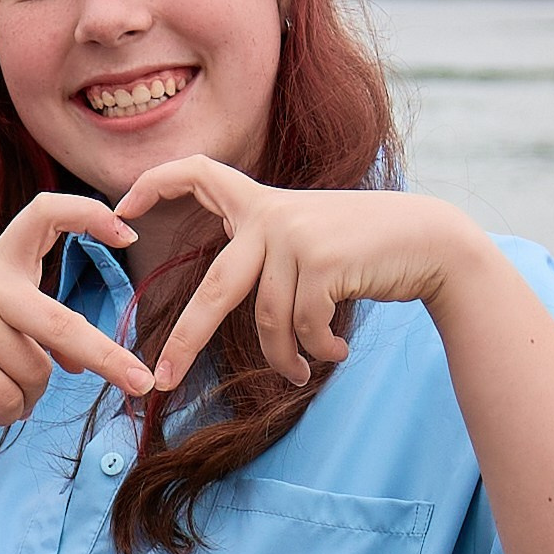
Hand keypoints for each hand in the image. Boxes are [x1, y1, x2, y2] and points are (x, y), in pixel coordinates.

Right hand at [0, 192, 156, 427]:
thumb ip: (32, 327)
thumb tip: (77, 365)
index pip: (44, 214)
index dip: (88, 214)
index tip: (127, 232)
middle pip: (62, 325)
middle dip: (108, 359)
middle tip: (142, 384)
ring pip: (36, 374)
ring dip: (28, 399)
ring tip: (3, 397)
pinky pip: (8, 398)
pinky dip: (7, 414)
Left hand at [113, 155, 481, 388]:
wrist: (432, 243)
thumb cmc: (366, 249)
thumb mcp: (308, 239)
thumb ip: (267, 255)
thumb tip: (223, 306)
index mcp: (261, 204)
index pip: (197, 172)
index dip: (156, 183)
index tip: (121, 210)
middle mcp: (270, 215)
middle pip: (214, 291)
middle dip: (185, 343)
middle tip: (160, 380)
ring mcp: (294, 236)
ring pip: (266, 321)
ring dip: (284, 358)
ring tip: (299, 373)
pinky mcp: (319, 261)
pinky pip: (301, 327)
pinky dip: (314, 352)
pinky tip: (334, 353)